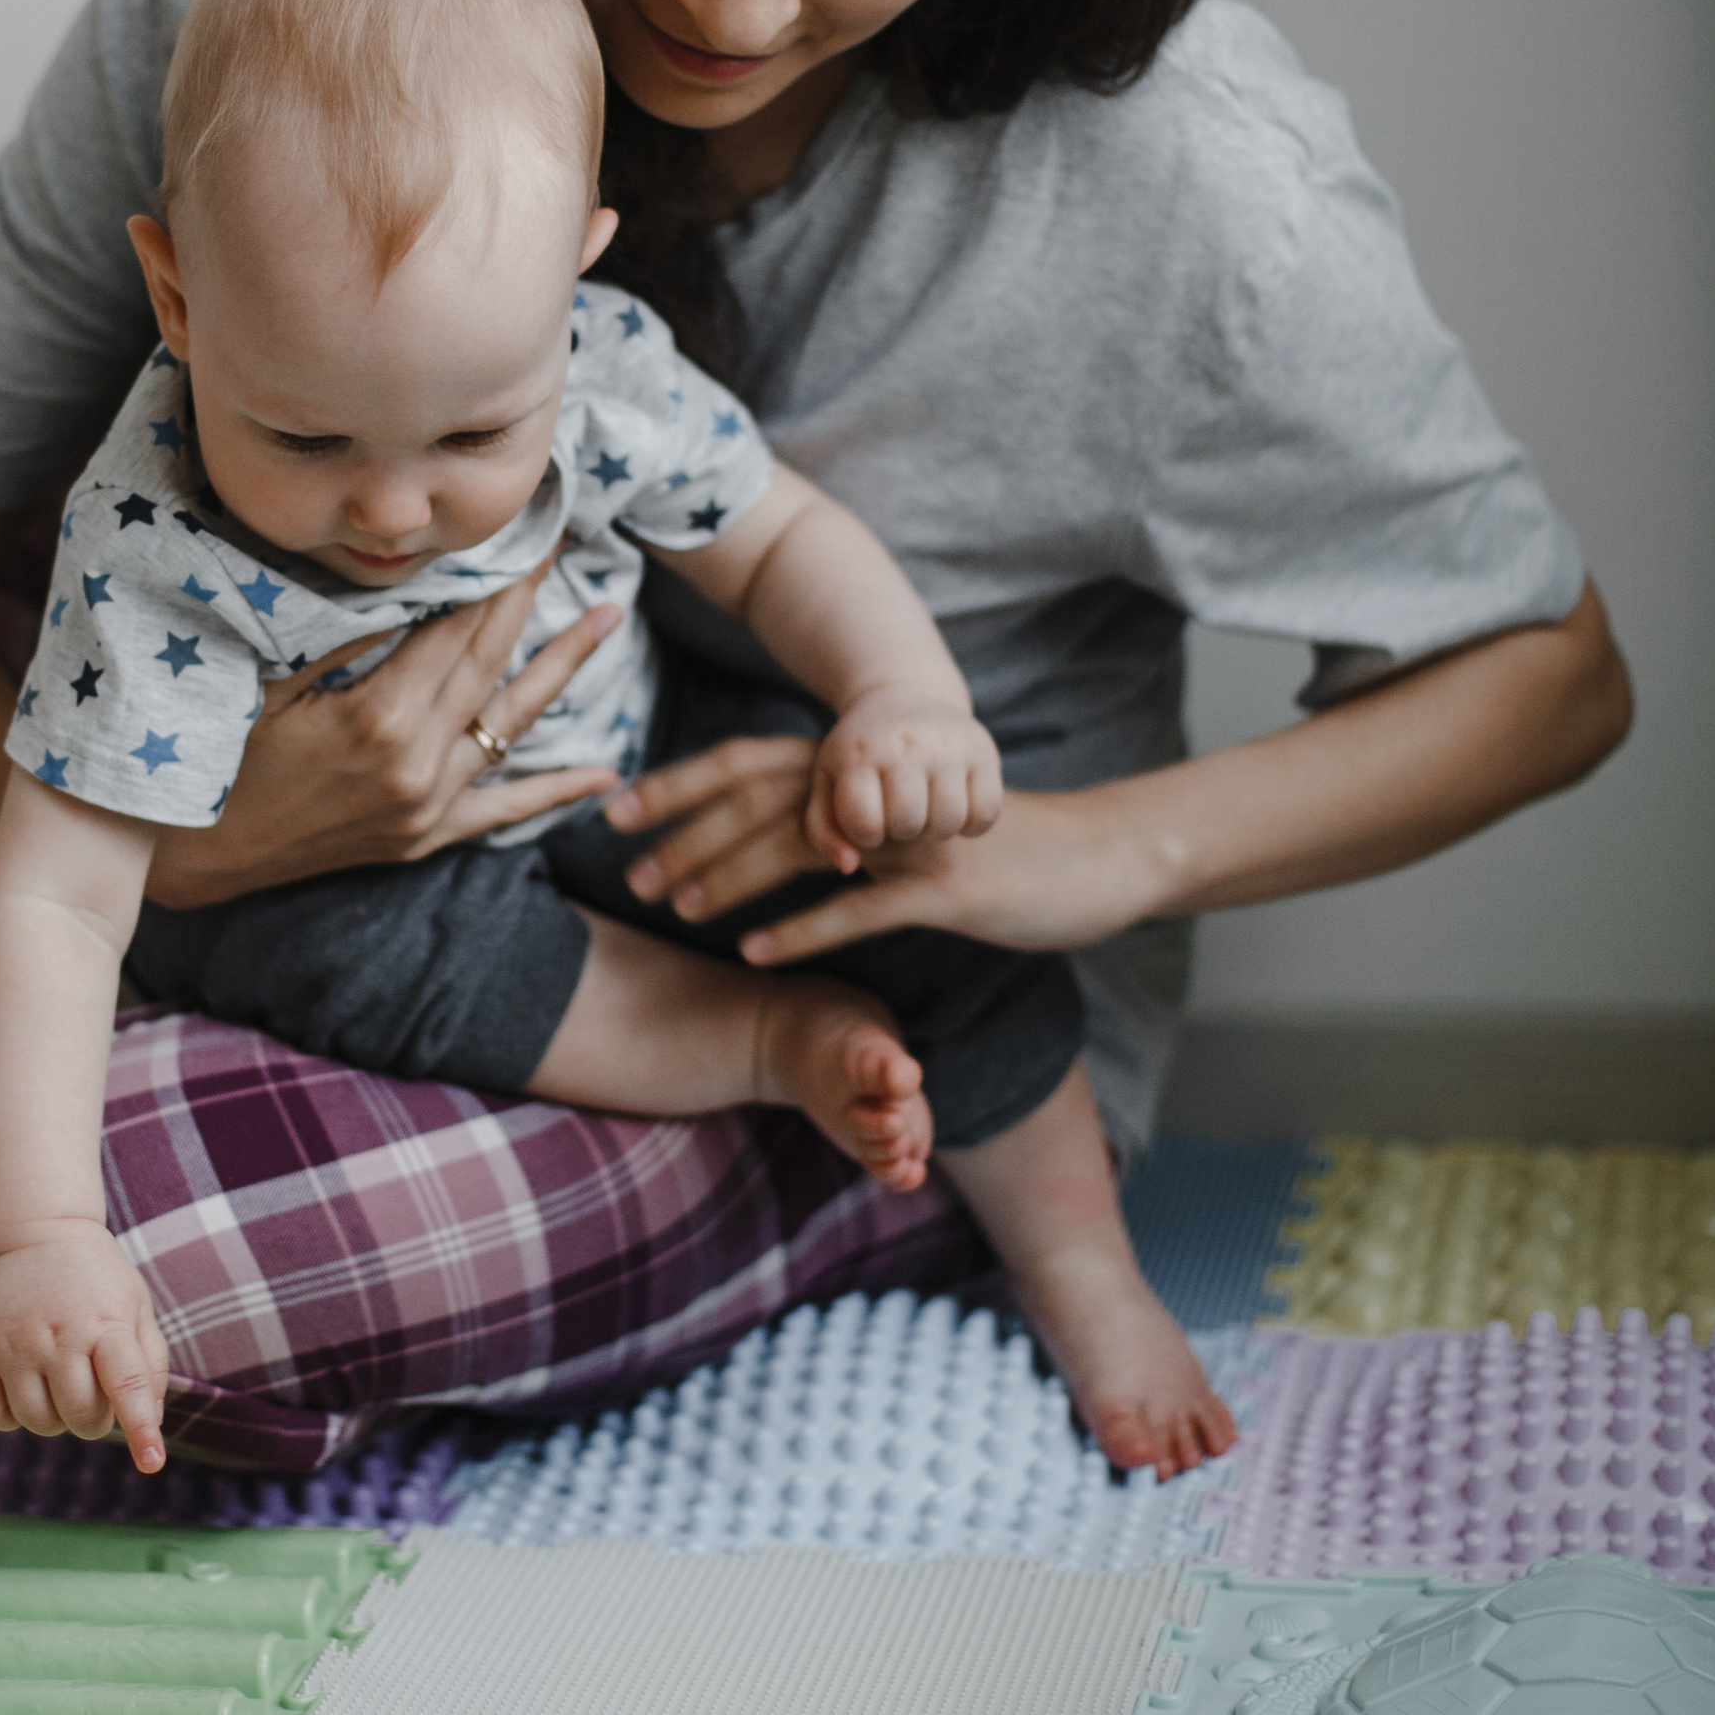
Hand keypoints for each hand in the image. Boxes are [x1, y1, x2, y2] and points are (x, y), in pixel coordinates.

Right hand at [0, 1223, 170, 1471]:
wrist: (35, 1232)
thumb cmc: (97, 1278)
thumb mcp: (136, 1306)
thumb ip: (150, 1364)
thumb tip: (151, 1423)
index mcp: (106, 1324)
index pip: (127, 1383)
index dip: (140, 1427)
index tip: (151, 1462)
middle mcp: (58, 1334)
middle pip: (81, 1416)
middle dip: (94, 1420)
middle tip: (92, 1391)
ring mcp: (13, 1342)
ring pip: (37, 1422)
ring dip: (54, 1420)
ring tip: (58, 1384)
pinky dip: (9, 1418)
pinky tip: (23, 1390)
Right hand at [140, 560, 622, 907]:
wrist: (198, 857)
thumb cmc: (219, 756)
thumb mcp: (271, 682)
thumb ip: (343, 635)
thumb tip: (404, 578)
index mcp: (380, 718)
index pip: (456, 628)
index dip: (494, 575)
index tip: (524, 528)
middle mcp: (417, 764)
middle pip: (489, 661)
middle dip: (529, 596)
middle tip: (564, 542)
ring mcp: (426, 806)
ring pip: (511, 723)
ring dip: (564, 667)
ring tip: (608, 617)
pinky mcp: (423, 838)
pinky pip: (502, 810)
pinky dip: (554, 790)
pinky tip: (604, 777)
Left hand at [606, 741, 1157, 958]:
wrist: (1098, 857)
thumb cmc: (994, 845)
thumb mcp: (912, 822)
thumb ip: (845, 816)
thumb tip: (769, 826)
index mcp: (864, 770)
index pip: (749, 762)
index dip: (680, 783)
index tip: (615, 808)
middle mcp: (880, 794)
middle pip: (762, 800)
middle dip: (688, 834)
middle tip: (628, 873)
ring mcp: (913, 839)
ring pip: (803, 850)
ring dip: (731, 878)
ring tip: (675, 909)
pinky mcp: (945, 890)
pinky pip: (858, 910)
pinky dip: (799, 930)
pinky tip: (751, 952)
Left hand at [804, 691, 1001, 864]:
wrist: (904, 694)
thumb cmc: (861, 752)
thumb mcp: (829, 781)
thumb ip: (824, 830)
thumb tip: (849, 866)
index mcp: (860, 753)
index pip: (865, 823)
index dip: (866, 835)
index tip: (869, 821)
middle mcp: (906, 744)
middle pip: (909, 824)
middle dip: (902, 831)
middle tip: (899, 815)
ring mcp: (949, 745)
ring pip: (950, 821)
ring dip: (936, 829)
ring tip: (925, 810)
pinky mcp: (984, 750)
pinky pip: (987, 812)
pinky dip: (972, 823)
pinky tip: (955, 808)